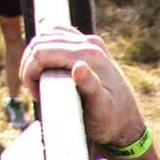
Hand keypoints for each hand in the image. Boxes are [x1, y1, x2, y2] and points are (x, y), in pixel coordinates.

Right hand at [20, 29, 144, 148]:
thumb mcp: (101, 110)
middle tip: (34, 90)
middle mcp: (91, 44)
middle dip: (30, 64)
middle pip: (43, 41)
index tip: (35, 94)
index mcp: (89, 57)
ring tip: (39, 81)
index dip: (30, 71)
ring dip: (36, 55)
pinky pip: (60, 36)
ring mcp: (91, 43)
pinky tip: (47, 67)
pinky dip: (47, 47)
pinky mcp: (91, 46)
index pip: (43, 52)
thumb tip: (78, 67)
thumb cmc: (112, 122)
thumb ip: (90, 87)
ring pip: (49, 35)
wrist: (128, 124)